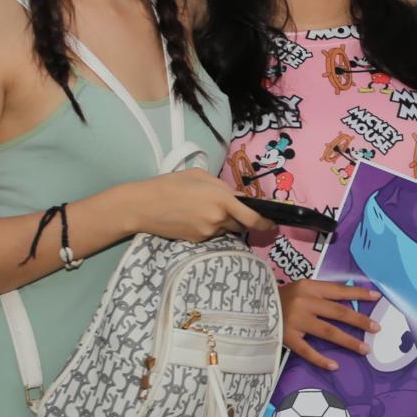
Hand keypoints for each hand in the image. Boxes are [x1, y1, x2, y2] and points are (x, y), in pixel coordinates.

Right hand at [125, 170, 272, 242]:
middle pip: (239, 224)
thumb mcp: (200, 176)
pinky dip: (208, 226)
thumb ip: (223, 187)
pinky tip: (192, 216)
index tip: (273, 224)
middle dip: (237, 217)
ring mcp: (207, 232)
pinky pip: (211, 234)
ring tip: (201, 209)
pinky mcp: (197, 240)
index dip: (265, 222)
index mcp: (221, 199)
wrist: (144, 206)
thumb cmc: (170, 184)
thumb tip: (238, 198)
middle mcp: (218, 218)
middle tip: (222, 206)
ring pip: (225, 229)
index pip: (251, 217)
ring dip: (222, 222)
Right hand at [280, 278, 380, 370]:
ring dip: (348, 341)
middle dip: (359, 321)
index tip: (376, 298)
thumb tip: (348, 301)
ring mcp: (295, 321)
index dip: (358, 294)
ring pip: (328, 332)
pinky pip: (307, 351)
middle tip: (376, 328)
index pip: (339, 291)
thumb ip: (320, 294)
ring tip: (365, 349)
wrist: (249, 308)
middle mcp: (304, 302)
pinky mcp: (286, 338)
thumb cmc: (280, 298)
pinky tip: (335, 365)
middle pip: (338, 312)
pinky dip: (321, 359)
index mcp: (309, 287)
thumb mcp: (300, 289)